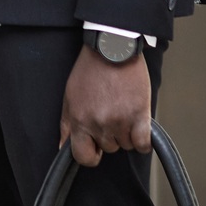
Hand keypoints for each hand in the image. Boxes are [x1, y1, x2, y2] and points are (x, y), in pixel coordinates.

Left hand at [58, 44, 152, 167]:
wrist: (113, 48)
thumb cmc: (91, 69)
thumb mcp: (70, 95)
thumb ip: (67, 124)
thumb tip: (63, 146)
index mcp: (78, 120)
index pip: (82, 157)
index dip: (90, 154)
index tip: (95, 147)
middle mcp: (98, 124)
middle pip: (108, 148)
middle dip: (109, 136)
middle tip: (111, 114)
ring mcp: (119, 121)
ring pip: (126, 145)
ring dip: (126, 133)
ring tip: (123, 111)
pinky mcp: (139, 115)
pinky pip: (143, 144)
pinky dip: (143, 139)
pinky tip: (139, 126)